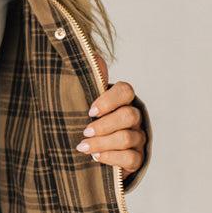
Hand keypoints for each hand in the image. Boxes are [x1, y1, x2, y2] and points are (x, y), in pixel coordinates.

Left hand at [75, 54, 146, 177]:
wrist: (90, 148)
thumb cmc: (83, 119)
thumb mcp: (79, 98)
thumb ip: (80, 79)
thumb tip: (74, 54)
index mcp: (121, 99)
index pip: (125, 91)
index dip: (109, 100)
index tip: (89, 111)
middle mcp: (134, 116)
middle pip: (128, 116)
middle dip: (104, 125)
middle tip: (84, 131)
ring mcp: (138, 137)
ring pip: (127, 138)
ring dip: (103, 143)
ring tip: (83, 147)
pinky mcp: (137, 158)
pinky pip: (131, 158)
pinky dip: (112, 158)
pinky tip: (96, 158)